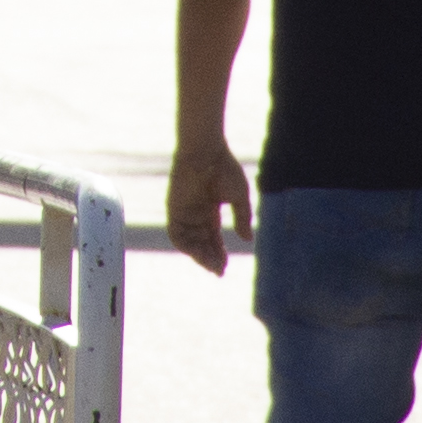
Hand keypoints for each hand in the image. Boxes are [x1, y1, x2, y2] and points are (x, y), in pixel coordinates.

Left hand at [166, 139, 252, 275]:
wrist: (206, 152)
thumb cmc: (224, 168)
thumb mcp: (239, 197)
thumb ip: (242, 218)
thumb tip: (247, 240)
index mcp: (209, 209)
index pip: (212, 237)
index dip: (218, 252)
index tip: (224, 267)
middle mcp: (195, 212)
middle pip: (201, 242)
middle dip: (210, 258)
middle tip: (219, 271)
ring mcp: (184, 211)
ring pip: (189, 241)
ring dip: (199, 255)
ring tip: (211, 265)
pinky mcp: (174, 208)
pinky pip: (176, 232)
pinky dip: (185, 245)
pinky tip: (196, 254)